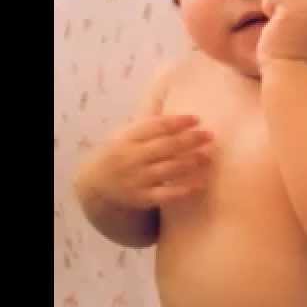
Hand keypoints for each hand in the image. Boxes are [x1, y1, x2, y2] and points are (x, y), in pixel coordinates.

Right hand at [80, 115, 212, 209]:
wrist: (96, 184)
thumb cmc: (119, 152)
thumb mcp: (125, 134)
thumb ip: (148, 124)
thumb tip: (177, 108)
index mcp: (128, 137)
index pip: (156, 126)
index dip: (178, 122)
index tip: (196, 119)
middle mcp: (132, 157)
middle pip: (166, 146)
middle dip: (190, 140)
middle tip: (210, 135)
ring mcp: (137, 179)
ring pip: (168, 169)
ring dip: (191, 162)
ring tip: (208, 156)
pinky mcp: (142, 198)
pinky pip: (166, 195)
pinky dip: (183, 190)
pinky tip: (200, 184)